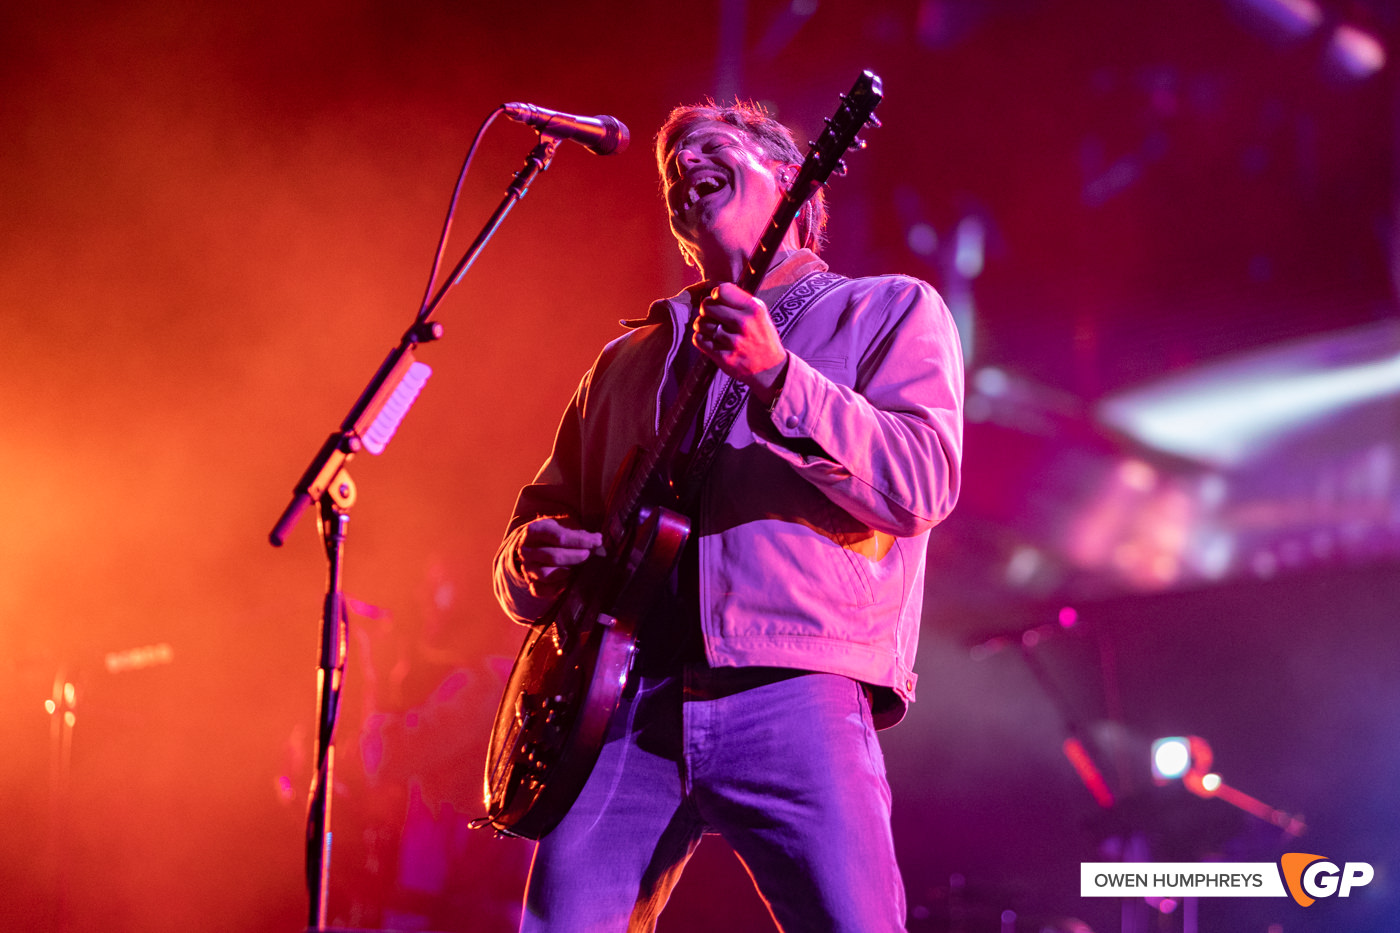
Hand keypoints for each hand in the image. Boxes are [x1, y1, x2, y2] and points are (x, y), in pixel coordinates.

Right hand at [515, 516, 603, 599]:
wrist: (533, 545)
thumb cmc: (554, 534)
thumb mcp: (564, 525)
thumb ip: (579, 533)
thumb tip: (597, 540)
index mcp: (534, 530)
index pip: (559, 537)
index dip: (580, 541)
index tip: (597, 542)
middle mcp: (526, 550)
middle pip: (553, 557)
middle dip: (576, 557)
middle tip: (589, 555)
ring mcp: (526, 567)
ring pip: (546, 574)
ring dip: (567, 572)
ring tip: (579, 568)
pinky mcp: (530, 582)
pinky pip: (541, 590)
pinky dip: (556, 588)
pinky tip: (568, 582)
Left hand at [694, 283, 788, 404]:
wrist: (770, 368)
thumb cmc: (762, 337)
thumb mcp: (760, 313)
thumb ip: (739, 300)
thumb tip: (714, 291)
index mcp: (754, 309)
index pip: (722, 290)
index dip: (716, 294)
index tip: (718, 300)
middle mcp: (744, 324)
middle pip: (707, 306)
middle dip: (706, 309)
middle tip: (711, 315)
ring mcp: (733, 342)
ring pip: (700, 323)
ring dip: (702, 325)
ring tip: (712, 329)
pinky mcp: (724, 358)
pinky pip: (699, 340)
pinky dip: (701, 338)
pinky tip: (710, 339)